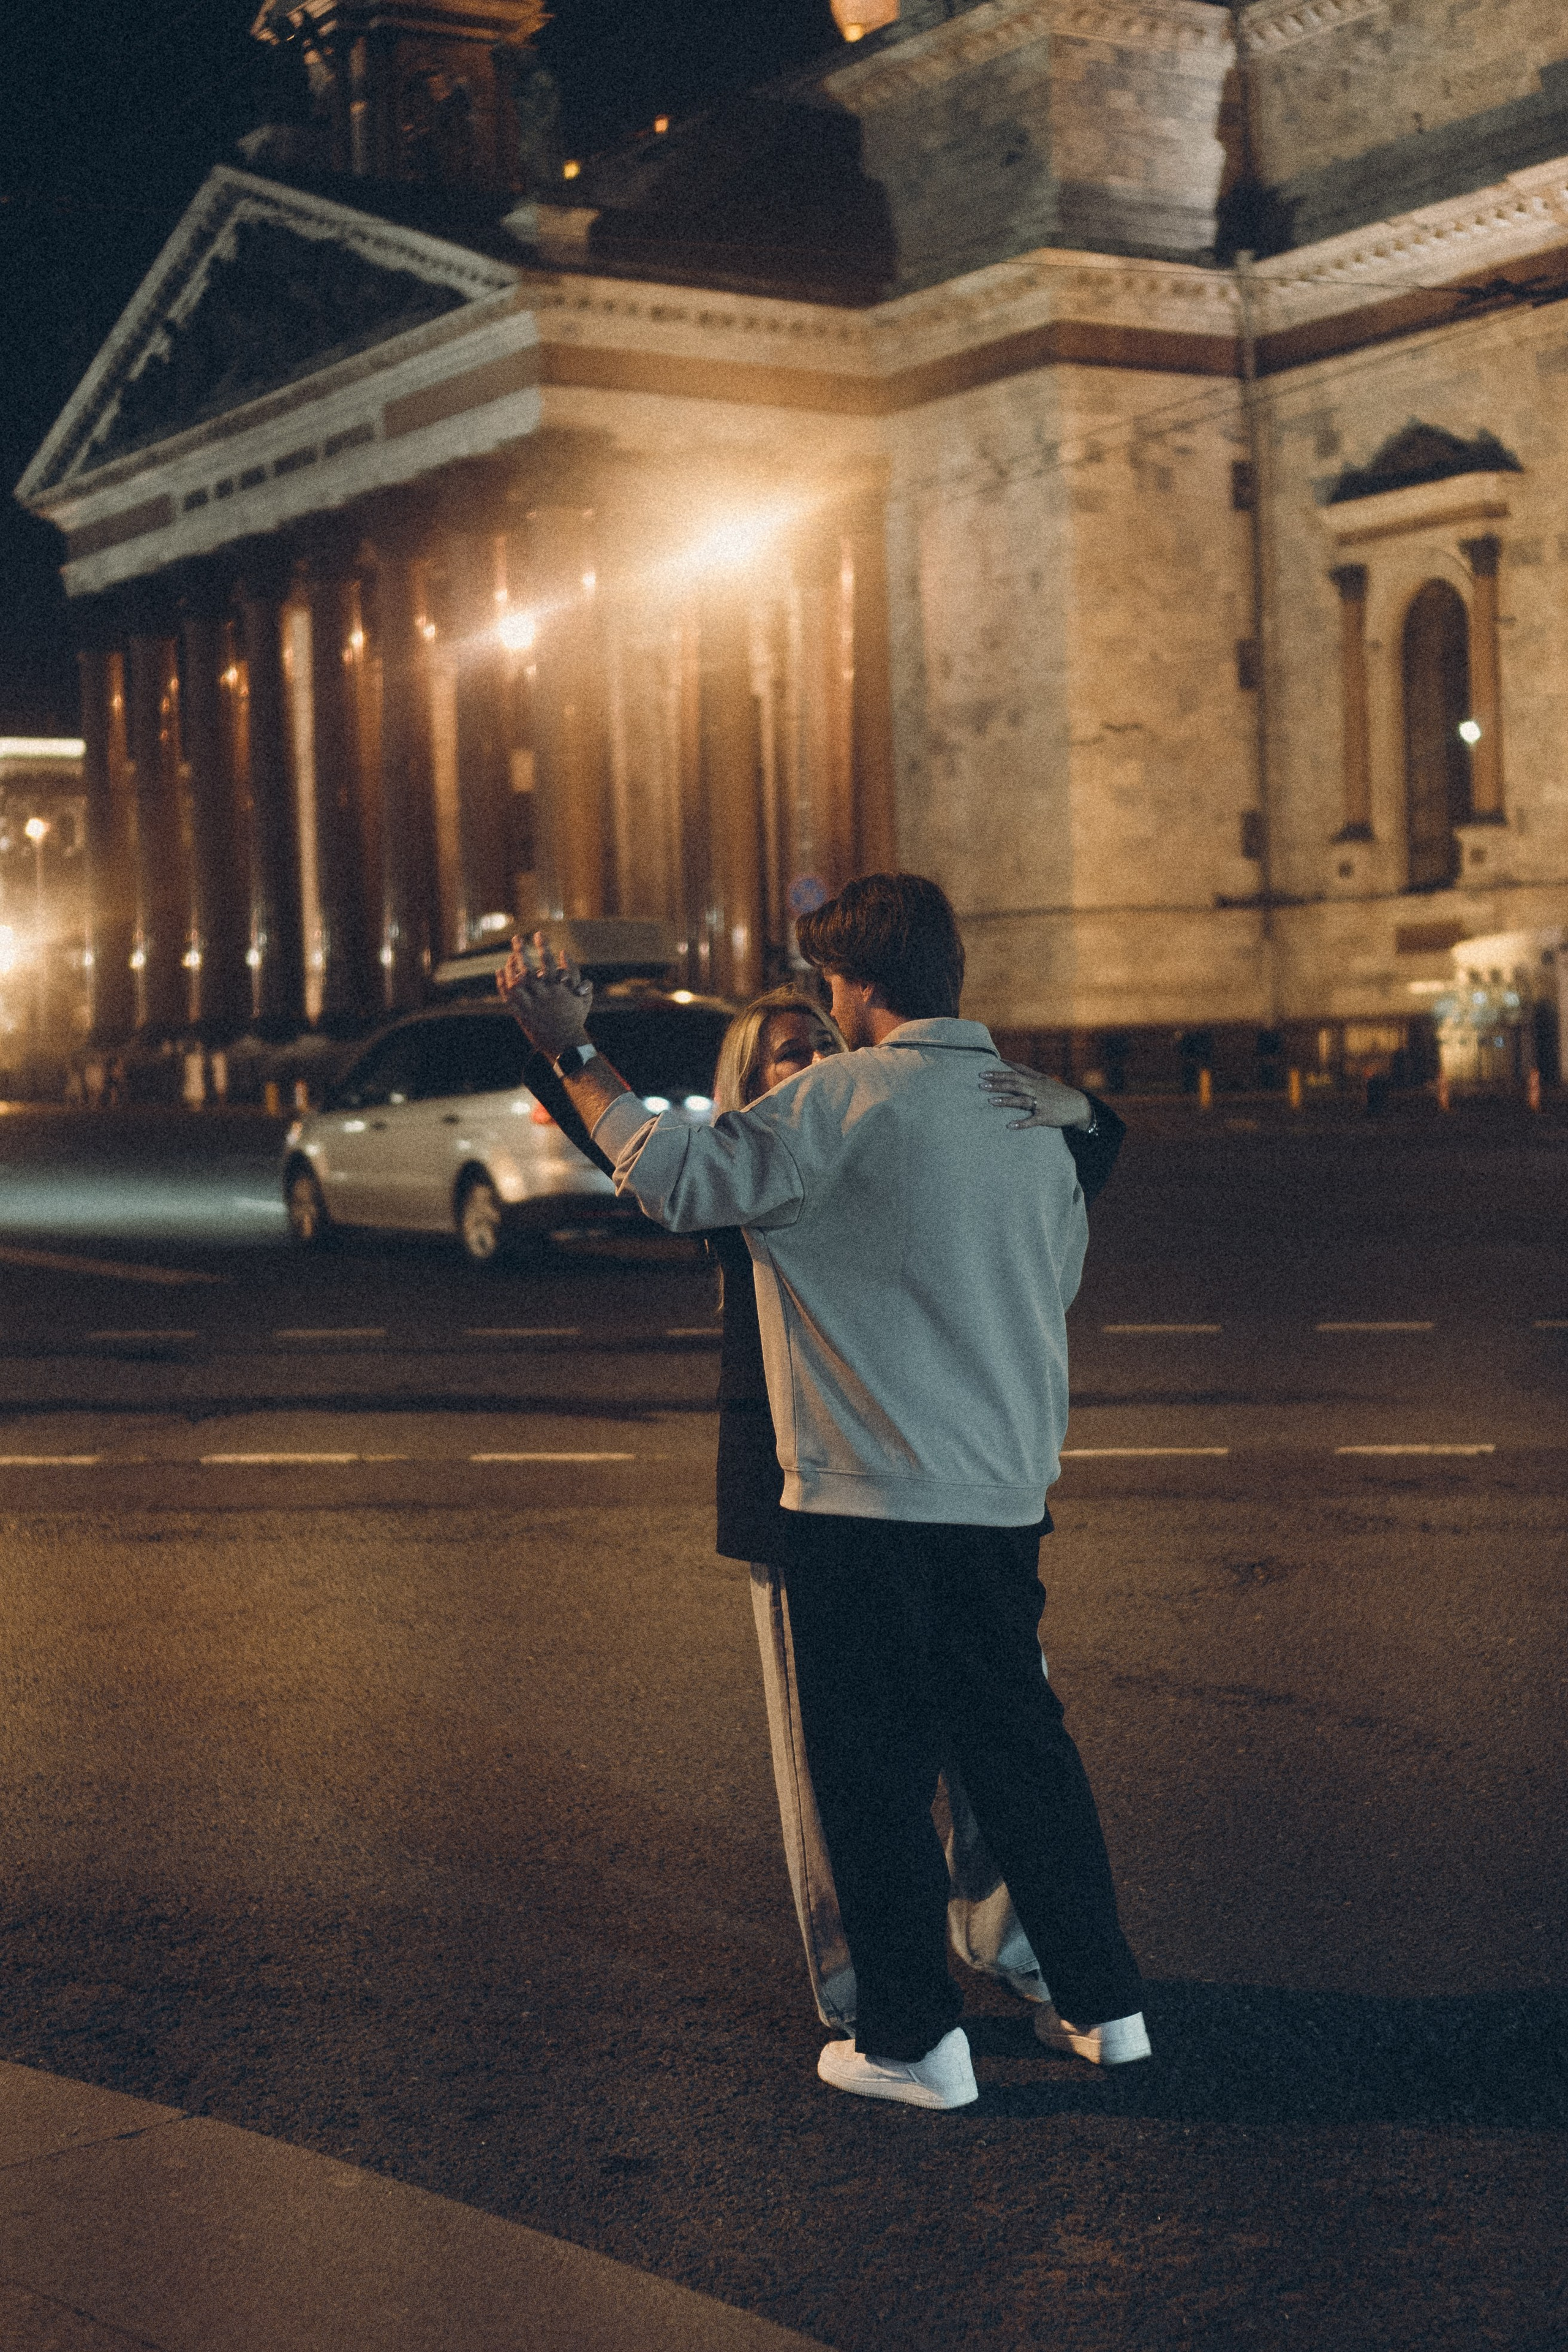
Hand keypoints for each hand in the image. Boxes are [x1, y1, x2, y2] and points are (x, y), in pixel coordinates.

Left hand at [497, 931, 592, 1057]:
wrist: (565, 1044)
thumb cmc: (576, 1019)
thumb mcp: (584, 997)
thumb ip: (577, 974)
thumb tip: (565, 952)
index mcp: (559, 989)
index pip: (548, 961)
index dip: (543, 945)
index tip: (538, 933)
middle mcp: (543, 996)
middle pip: (527, 967)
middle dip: (520, 950)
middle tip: (516, 938)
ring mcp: (531, 1006)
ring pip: (515, 982)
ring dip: (510, 967)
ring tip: (509, 956)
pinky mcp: (522, 1015)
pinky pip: (508, 997)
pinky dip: (502, 983)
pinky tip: (500, 972)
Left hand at [980, 1064, 1091, 1129]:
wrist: (1079, 1106)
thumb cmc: (1057, 1092)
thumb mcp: (1043, 1078)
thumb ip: (1025, 1071)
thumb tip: (1005, 1061)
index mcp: (1035, 1080)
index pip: (1014, 1073)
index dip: (999, 1072)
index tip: (983, 1072)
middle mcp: (1037, 1090)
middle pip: (1015, 1084)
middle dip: (998, 1084)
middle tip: (981, 1084)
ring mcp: (1041, 1103)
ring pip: (1022, 1100)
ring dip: (1006, 1101)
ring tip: (991, 1102)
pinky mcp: (1046, 1117)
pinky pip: (1032, 1121)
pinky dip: (1021, 1123)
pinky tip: (1010, 1126)